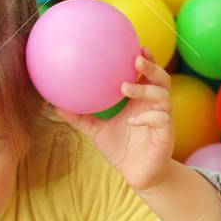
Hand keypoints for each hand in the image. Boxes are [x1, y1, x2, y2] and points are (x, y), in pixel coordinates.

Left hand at [56, 50, 174, 191]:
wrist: (138, 175)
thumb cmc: (120, 149)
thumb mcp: (96, 131)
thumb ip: (79, 117)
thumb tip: (53, 104)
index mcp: (141, 101)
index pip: (148, 75)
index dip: (146, 59)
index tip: (136, 45)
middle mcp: (154, 106)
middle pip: (161, 79)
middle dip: (152, 66)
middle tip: (136, 58)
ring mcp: (163, 119)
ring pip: (163, 96)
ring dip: (145, 89)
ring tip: (126, 87)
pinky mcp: (166, 135)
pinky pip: (161, 120)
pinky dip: (148, 118)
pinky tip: (133, 120)